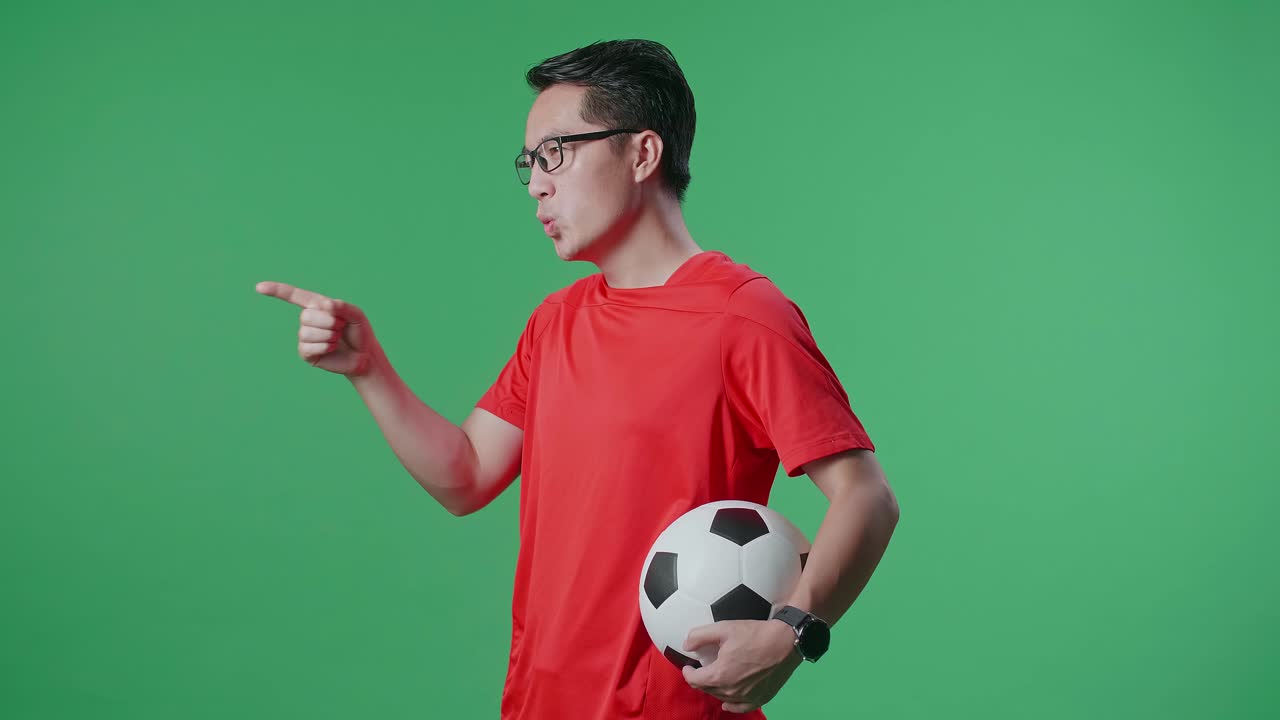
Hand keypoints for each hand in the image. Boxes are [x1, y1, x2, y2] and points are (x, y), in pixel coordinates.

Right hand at [255, 281, 378, 376]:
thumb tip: (324, 305)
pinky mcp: (306, 353)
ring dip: (328, 335)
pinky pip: (307, 347)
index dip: (277, 290)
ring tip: (337, 339)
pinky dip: (324, 347)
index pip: (294, 295)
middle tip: (341, 328)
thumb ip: (342, 306)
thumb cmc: (359, 332)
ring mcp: (305, 337)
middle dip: (330, 322)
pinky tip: (332, 348)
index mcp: (317, 305)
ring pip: (306, 332)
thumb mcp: (356, 314)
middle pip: (306, 316)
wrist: (364, 356)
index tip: (259, 287)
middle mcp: (308, 320)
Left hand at [681, 619, 804, 713]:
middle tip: (703, 668)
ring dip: (715, 688)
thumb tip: (686, 645)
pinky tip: (728, 701)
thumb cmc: (754, 634)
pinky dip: (731, 704)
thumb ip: (700, 636)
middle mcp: (730, 691)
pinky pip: (739, 707)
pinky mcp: (759, 699)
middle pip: (707, 689)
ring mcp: (746, 698)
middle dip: (701, 679)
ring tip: (716, 677)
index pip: (694, 680)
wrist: (785, 642)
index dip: (688, 672)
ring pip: (721, 697)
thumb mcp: (724, 628)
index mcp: (719, 675)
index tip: (689, 665)